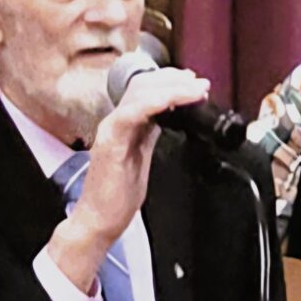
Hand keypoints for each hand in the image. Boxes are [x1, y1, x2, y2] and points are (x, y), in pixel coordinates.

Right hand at [49, 66, 209, 291]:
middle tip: (200, 83)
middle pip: (143, 85)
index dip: (171, 81)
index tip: (195, 82)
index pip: (146, 90)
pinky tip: (172, 101)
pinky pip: (132, 114)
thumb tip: (169, 117)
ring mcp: (111, 130)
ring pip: (139, 94)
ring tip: (195, 90)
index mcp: (125, 125)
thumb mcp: (141, 156)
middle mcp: (116, 122)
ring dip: (171, 88)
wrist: (100, 220)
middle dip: (175, 80)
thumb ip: (150, 134)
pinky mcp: (111, 144)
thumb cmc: (118, 196)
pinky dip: (154, 103)